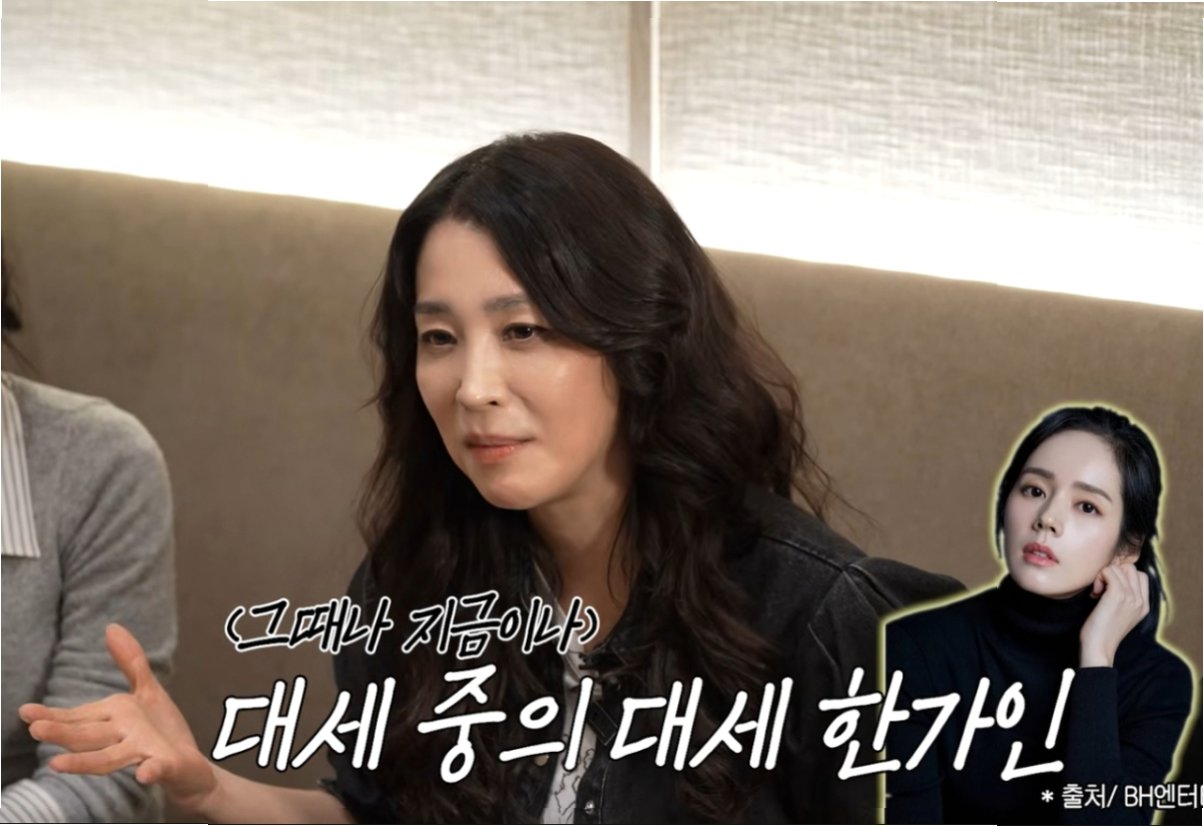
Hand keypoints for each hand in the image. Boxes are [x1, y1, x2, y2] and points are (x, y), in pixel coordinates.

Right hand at [19, 624, 217, 813]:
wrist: (192, 767)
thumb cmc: (162, 731)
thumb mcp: (147, 691)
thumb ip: (130, 662)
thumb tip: (110, 626)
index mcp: (113, 723)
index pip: (79, 718)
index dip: (53, 716)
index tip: (26, 713)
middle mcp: (123, 741)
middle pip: (88, 737)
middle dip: (62, 734)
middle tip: (35, 730)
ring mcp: (145, 754)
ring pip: (111, 758)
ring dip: (86, 761)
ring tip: (57, 764)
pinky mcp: (168, 766)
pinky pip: (158, 769)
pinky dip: (152, 770)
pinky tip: (145, 773)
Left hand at [1079, 562, 1149, 667]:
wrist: (1099, 648)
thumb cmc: (1103, 632)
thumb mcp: (1121, 614)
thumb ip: (1125, 598)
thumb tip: (1112, 578)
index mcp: (1144, 605)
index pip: (1141, 575)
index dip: (1122, 576)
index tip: (1109, 590)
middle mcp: (1140, 600)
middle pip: (1130, 568)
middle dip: (1113, 573)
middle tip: (1102, 589)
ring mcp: (1131, 597)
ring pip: (1118, 567)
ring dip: (1103, 576)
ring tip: (1097, 593)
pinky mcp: (1118, 595)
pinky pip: (1108, 571)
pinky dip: (1098, 578)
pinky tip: (1094, 594)